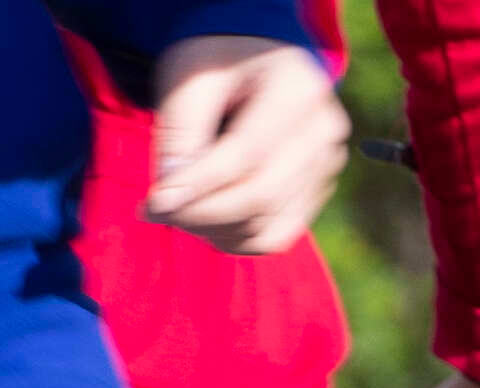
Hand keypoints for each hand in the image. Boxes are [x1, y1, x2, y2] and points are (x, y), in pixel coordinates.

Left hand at [143, 35, 346, 254]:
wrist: (253, 56)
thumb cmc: (217, 60)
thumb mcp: (190, 79)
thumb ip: (180, 134)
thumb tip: (171, 199)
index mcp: (297, 89)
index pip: (247, 154)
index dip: (199, 185)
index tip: (153, 203)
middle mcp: (323, 130)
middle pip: (262, 195)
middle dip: (203, 214)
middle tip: (157, 211)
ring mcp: (326, 165)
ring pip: (269, 226)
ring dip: (216, 230)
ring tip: (179, 210)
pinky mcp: (317, 190)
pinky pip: (276, 235)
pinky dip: (237, 238)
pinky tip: (206, 220)